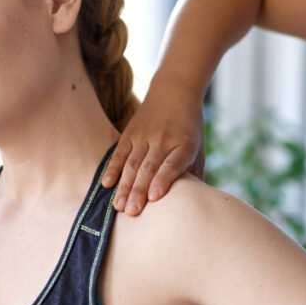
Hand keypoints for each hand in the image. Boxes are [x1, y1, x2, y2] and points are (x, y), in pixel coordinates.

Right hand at [102, 87, 204, 214]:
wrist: (175, 91)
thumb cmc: (190, 128)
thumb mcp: (198, 147)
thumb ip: (195, 172)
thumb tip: (194, 201)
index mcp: (184, 144)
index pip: (172, 164)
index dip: (163, 180)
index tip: (154, 197)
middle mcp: (163, 139)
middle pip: (149, 168)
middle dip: (139, 191)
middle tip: (132, 212)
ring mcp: (144, 135)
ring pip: (132, 164)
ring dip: (124, 186)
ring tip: (119, 207)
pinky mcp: (130, 132)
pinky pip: (119, 153)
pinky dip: (112, 168)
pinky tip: (107, 184)